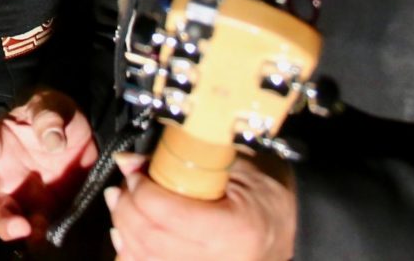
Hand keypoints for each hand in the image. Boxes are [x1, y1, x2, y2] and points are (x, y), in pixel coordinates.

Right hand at [0, 90, 97, 243]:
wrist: (81, 137)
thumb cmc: (56, 113)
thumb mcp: (53, 104)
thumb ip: (49, 116)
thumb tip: (53, 141)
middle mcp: (0, 171)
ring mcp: (18, 193)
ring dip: (4, 224)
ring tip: (20, 227)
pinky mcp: (40, 210)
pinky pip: (31, 226)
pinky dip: (32, 234)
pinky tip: (39, 234)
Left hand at [106, 154, 295, 260]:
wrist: (291, 225)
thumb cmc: (267, 192)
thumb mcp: (232, 165)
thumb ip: (179, 161)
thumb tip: (129, 163)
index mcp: (236, 229)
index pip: (167, 213)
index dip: (141, 190)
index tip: (134, 173)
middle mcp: (223, 260)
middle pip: (150, 239)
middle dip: (126, 209)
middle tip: (122, 188)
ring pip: (146, 258)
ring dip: (125, 229)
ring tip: (124, 205)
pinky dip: (133, 251)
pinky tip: (129, 235)